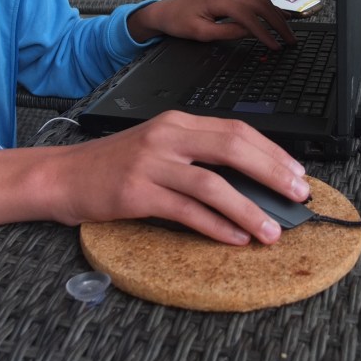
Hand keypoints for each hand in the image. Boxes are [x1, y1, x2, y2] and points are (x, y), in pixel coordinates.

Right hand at [46, 112, 309, 244]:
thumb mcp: (158, 148)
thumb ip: (197, 155)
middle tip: (297, 195)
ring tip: (271, 230)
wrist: (63, 175)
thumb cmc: (113, 165)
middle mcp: (167, 136)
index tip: (296, 172)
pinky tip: (234, 238)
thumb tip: (249, 179)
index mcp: (176, 122)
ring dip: (249, 209)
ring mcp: (151, 163)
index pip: (236, 130)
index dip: (272, 152)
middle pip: (233, 148)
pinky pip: (187, 210)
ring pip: (214, 184)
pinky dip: (216, 226)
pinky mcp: (137, 192)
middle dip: (272, 173)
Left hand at [127, 0, 296, 48]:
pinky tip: (280, 17)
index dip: (264, 33)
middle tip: (291, 40)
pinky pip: (254, 1)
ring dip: (276, 16)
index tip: (275, 46)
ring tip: (289, 32)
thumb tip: (250, 33)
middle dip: (278, 23)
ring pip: (260, 1)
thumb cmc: (180, 22)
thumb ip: (227, 32)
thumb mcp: (201, 33)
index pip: (249, 17)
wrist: (167, 11)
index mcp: (220, 0)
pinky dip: (268, 10)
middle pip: (261, 5)